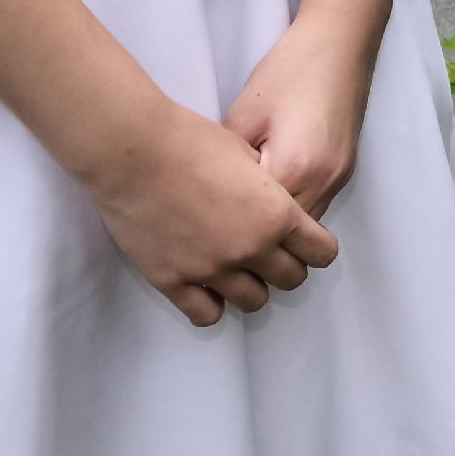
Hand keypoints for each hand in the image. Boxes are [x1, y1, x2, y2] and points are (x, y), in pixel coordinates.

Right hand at [86, 94, 339, 325]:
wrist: (133, 151)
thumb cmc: (190, 140)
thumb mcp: (248, 154)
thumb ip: (268, 187)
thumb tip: (271, 198)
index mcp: (277, 215)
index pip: (321, 252)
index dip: (316, 248)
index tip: (305, 244)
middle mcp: (251, 248)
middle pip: (291, 279)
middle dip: (285, 267)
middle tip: (269, 255)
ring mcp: (211, 269)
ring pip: (254, 302)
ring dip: (251, 287)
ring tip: (237, 271)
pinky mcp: (173, 280)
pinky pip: (206, 314)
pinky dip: (211, 305)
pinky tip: (206, 289)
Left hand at [228, 0, 389, 219]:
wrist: (341, 41)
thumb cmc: (289, 70)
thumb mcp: (243, 114)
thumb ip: (230, 162)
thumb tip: (218, 194)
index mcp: (295, 168)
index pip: (258, 224)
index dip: (227, 228)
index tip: (198, 230)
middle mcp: (324, 183)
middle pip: (285, 236)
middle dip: (253, 238)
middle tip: (214, 235)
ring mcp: (339, 179)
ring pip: (303, 226)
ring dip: (274, 229)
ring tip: (237, 222)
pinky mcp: (345, 170)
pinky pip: (315, 207)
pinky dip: (291, 213)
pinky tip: (266, 201)